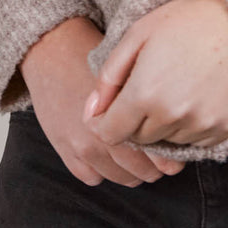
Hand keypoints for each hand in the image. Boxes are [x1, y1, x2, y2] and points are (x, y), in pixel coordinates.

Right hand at [19, 16, 186, 186]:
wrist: (52, 50)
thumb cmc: (93, 54)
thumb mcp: (128, 69)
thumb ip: (148, 100)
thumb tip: (173, 123)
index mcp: (121, 115)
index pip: (154, 153)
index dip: (169, 158)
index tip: (175, 157)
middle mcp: (101, 135)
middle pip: (140, 170)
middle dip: (154, 168)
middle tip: (160, 161)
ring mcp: (81, 146)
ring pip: (119, 177)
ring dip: (130, 172)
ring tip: (135, 158)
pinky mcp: (63, 150)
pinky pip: (91, 177)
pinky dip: (102, 170)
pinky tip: (106, 155)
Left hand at [81, 0, 227, 149]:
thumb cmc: (188, 20)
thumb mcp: (139, 34)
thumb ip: (109, 76)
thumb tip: (90, 111)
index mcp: (144, 94)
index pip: (110, 134)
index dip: (105, 122)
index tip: (111, 108)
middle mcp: (172, 117)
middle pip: (138, 140)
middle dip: (134, 122)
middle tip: (146, 90)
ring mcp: (200, 126)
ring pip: (166, 143)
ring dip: (163, 126)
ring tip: (174, 90)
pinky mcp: (225, 130)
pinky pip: (195, 144)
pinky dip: (189, 129)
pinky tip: (195, 99)